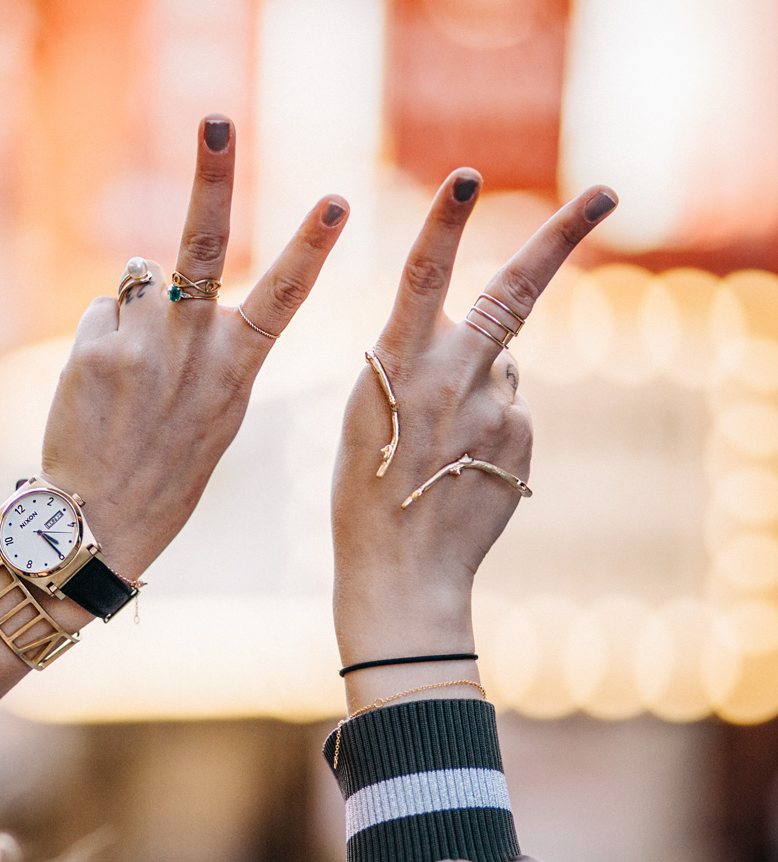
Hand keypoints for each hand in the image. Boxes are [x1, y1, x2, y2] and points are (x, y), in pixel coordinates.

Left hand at [41, 116, 348, 582]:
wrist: (101, 521)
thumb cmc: (167, 472)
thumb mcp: (215, 416)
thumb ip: (210, 352)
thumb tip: (167, 292)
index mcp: (238, 369)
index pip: (283, 295)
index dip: (310, 245)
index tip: (335, 200)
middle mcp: (194, 347)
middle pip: (202, 242)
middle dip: (213, 176)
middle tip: (215, 121)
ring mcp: (143, 343)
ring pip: (140, 284)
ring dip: (137, 311)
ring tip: (130, 375)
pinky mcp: (96, 346)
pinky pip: (103, 312)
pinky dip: (103, 337)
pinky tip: (100, 386)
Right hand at [331, 169, 615, 707]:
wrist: (401, 571)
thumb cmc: (363, 489)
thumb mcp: (365, 412)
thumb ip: (418, 362)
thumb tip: (491, 343)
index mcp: (397, 368)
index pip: (423, 279)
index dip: (444, 225)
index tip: (468, 178)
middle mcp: (454, 380)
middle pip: (514, 293)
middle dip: (562, 234)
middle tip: (610, 191)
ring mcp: (497, 410)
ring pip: (503, 364)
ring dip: (481, 378)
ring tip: (442, 439)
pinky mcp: (522, 438)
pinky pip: (511, 407)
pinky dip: (491, 420)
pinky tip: (463, 462)